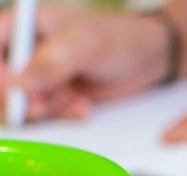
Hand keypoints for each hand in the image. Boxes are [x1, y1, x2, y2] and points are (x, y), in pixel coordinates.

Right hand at [0, 5, 167, 121]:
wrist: (147, 59)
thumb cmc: (119, 39)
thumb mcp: (85, 45)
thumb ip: (51, 62)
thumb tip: (19, 84)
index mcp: (22, 25)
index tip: (15, 90)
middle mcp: (25, 50)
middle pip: (3, 84)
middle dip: (22, 99)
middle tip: (44, 107)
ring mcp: (39, 75)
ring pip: (22, 102)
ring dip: (49, 109)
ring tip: (77, 100)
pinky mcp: (54, 95)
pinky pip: (45, 114)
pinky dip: (63, 115)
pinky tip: (84, 107)